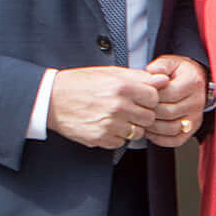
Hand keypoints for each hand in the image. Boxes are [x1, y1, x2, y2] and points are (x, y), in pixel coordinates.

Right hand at [49, 66, 163, 149]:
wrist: (51, 99)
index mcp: (122, 86)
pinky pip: (121, 142)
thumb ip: (138, 77)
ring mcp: (110, 124)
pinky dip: (116, 136)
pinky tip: (106, 125)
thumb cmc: (80, 83)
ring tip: (116, 117)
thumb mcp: (109, 73)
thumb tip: (164, 79)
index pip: (154, 97)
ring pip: (137, 132)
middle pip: (149, 117)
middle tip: (129, 109)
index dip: (149, 98)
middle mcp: (118, 106)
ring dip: (131, 127)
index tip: (140, 98)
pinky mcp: (101, 138)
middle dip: (142, 114)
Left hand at [145, 54, 208, 146]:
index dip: (152, 96)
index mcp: (192, 83)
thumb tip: (151, 73)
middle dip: (150, 111)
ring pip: (171, 128)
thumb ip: (160, 66)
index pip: (169, 94)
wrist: (196, 79)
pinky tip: (151, 131)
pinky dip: (161, 139)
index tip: (142, 95)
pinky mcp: (192, 128)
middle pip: (169, 112)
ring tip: (142, 120)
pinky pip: (176, 140)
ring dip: (153, 127)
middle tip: (139, 109)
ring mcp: (195, 117)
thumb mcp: (170, 62)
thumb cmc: (180, 72)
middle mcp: (197, 102)